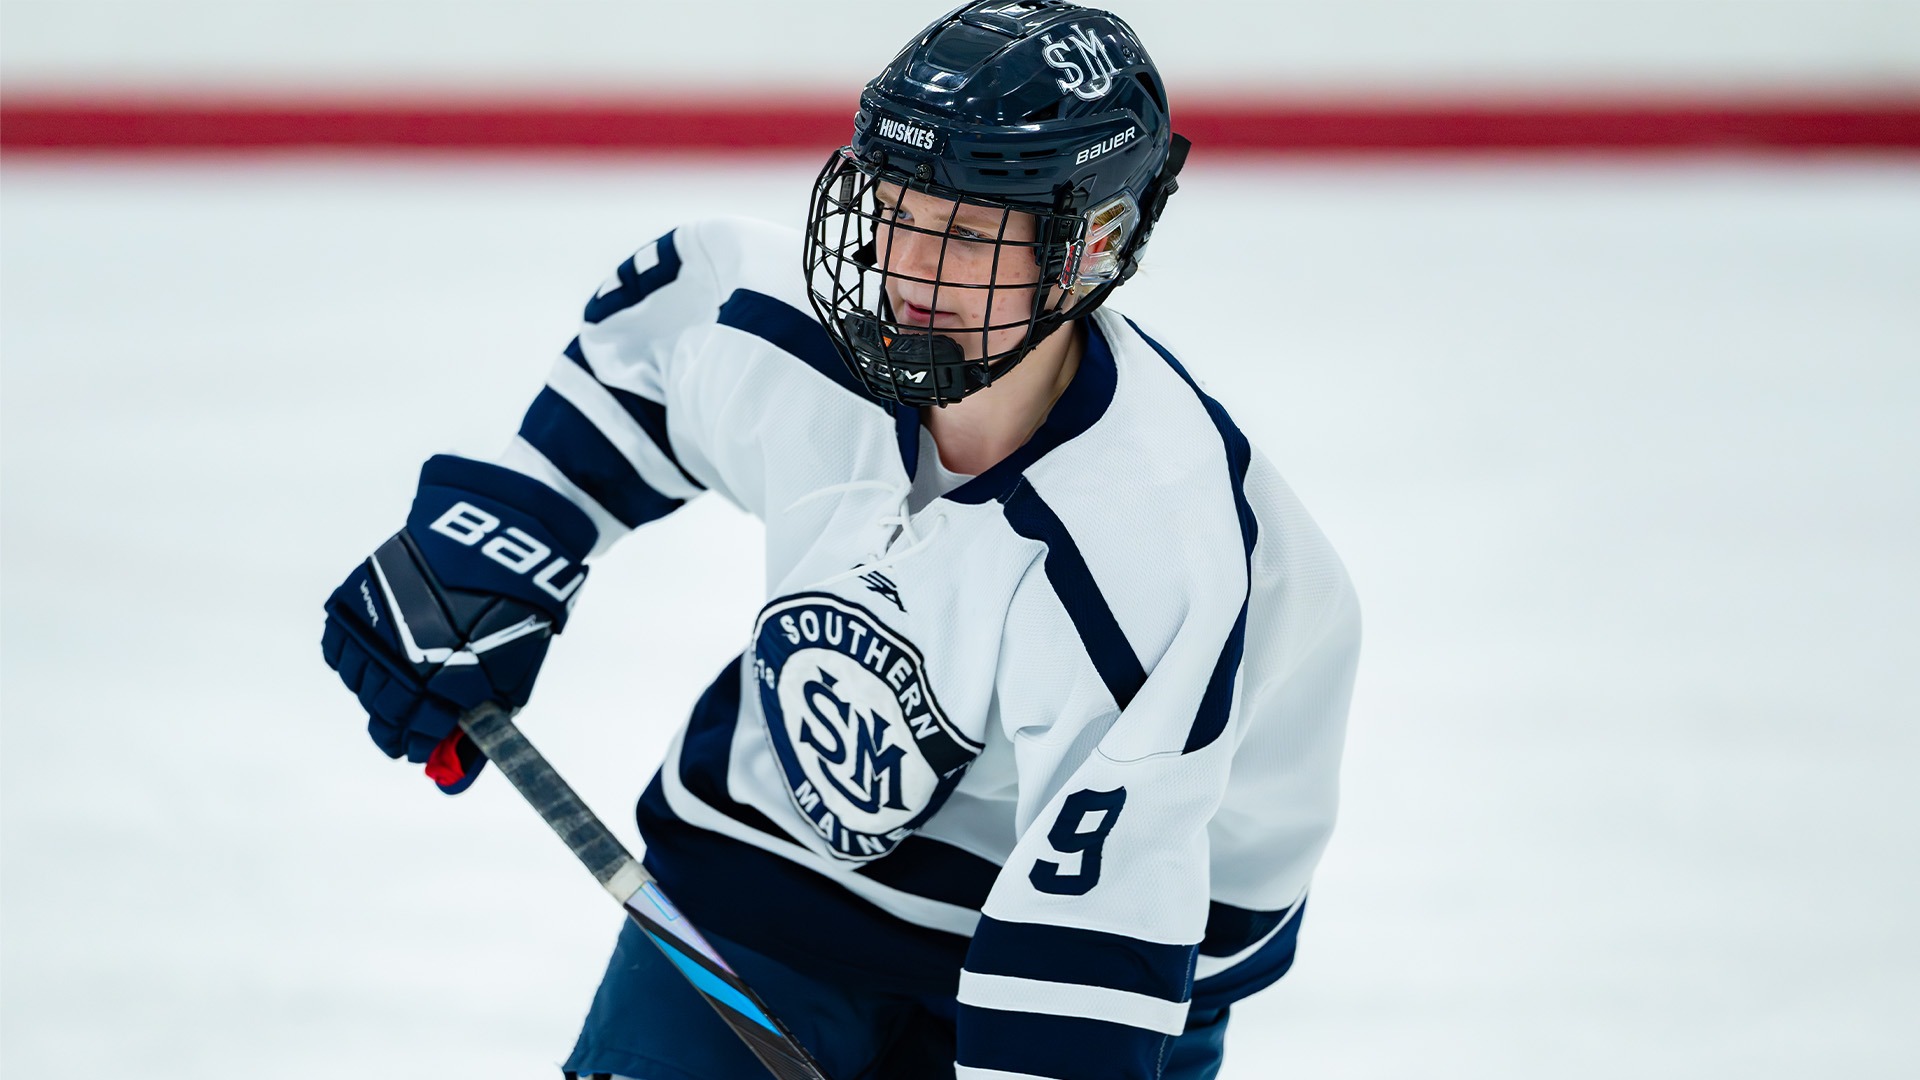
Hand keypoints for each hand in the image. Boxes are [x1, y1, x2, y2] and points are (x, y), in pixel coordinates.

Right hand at [321, 455, 594, 792]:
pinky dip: (353, 658)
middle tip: (400, 731)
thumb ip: (479, 729)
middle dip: (392, 729)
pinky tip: (376, 655)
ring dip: (374, 692)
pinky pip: (339, 650)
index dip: (420, 747)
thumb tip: (451, 782)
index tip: (422, 749)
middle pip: (382, 714)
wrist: (490, 539)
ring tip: (397, 682)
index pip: (417, 735)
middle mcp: (406, 658)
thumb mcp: (512, 678)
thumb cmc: (512, 614)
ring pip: (358, 684)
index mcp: (449, 680)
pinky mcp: (355, 600)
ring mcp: (377, 627)